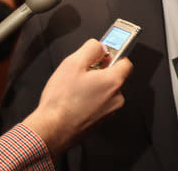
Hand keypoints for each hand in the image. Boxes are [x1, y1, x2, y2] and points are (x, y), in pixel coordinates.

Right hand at [22, 39, 132, 158]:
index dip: (113, 56)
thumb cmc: (61, 101)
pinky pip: (101, 103)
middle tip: (83, 73)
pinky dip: (92, 99)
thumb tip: (99, 46)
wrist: (52, 130)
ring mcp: (110, 111)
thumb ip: (91, 49)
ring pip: (107, 91)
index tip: (102, 55)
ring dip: (95, 86)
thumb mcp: (73, 63)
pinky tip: (76, 100)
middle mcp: (116, 97)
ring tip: (76, 89)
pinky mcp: (101, 120)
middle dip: (100, 72)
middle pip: (115, 76)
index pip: (125, 62)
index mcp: (113, 81)